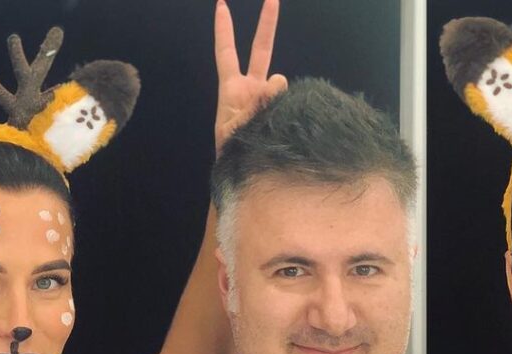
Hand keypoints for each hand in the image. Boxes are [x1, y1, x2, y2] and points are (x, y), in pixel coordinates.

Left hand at [214, 0, 287, 153]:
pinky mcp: (282, 111)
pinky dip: (289, 110)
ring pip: (280, 83)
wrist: (244, 179)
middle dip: (267, 24)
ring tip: (265, 121)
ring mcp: (269, 100)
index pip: (227, 52)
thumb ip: (254, 106)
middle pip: (261, 50)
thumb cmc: (231, 156)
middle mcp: (252, 89)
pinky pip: (290, 102)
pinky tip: (283, 124)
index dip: (224, 29)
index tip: (221, 5)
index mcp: (232, 89)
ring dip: (277, 96)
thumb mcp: (234, 131)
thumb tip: (277, 81)